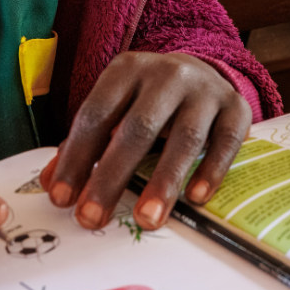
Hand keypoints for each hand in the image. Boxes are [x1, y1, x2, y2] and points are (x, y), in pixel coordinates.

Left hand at [40, 52, 250, 230]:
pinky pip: (227, 140)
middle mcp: (168, 74)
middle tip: (94, 218)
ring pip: (184, 137)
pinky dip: (211, 169)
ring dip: (164, 181)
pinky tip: (196, 198)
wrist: (202, 71)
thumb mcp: (114, 107)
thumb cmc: (148, 100)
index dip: (77, 157)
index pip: (97, 114)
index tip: (62, 198)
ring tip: (146, 219)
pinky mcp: (237, 107)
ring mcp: (205, 90)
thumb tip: (52, 184)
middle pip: (138, 127)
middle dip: (112, 176)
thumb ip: (84, 142)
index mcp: (127, 69)